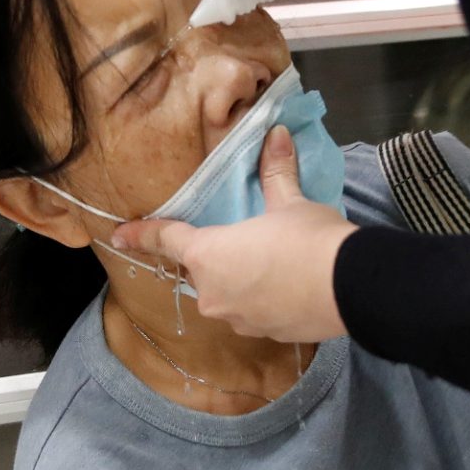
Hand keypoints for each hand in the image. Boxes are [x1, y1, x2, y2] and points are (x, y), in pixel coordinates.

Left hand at [112, 127, 353, 342]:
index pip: (167, 242)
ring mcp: (239, 320)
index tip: (119, 236)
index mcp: (208, 256)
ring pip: (228, 295)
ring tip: (275, 263)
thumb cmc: (309, 239)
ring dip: (242, 281)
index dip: (142, 236)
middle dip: (219, 257)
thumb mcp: (289, 202)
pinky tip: (289, 287)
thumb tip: (277, 134)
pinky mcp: (266, 334)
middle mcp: (213, 293)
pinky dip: (264, 300)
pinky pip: (254, 313)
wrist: (351, 287)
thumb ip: (276, 172)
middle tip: (247, 240)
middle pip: (203, 270)